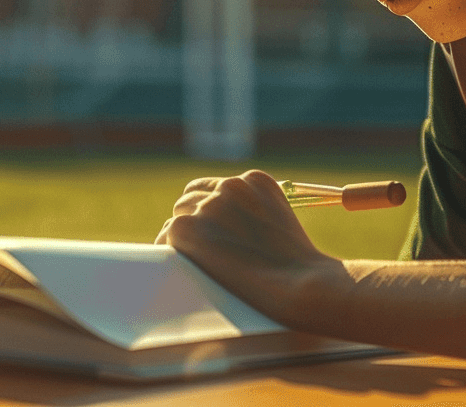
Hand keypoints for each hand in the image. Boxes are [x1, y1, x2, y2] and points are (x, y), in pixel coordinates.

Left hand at [154, 169, 342, 327]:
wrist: (298, 285)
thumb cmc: (298, 267)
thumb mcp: (280, 223)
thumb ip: (253, 213)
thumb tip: (224, 224)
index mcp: (255, 180)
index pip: (217, 188)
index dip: (212, 210)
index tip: (215, 230)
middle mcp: (230, 185)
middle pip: (193, 198)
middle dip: (197, 221)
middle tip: (206, 250)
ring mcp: (207, 205)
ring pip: (179, 216)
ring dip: (184, 235)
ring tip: (195, 261)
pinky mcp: (187, 227)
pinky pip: (167, 235)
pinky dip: (170, 250)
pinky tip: (181, 265)